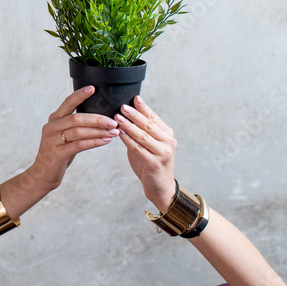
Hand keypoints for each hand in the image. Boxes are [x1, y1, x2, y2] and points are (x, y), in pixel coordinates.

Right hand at [21, 86, 119, 193]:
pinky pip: (79, 145)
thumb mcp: (64, 135)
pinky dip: (94, 142)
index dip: (79, 95)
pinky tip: (105, 141)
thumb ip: (75, 125)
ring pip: (79, 131)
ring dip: (99, 131)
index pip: (67, 103)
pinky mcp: (57, 154)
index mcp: (54, 119)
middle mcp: (51, 127)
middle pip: (76, 118)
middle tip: (113, 120)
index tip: (93, 88)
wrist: (43, 174)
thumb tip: (99, 116)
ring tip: (113, 131)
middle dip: (97, 118)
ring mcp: (53, 140)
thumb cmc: (58, 152)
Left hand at [116, 95, 176, 211]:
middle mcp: (168, 141)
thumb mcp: (147, 145)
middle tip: (122, 106)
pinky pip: (139, 149)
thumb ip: (139, 131)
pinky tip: (120, 134)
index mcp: (167, 134)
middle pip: (149, 125)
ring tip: (118, 118)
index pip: (154, 117)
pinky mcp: (155, 163)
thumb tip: (124, 115)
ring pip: (143, 136)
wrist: (160, 187)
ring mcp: (163, 153)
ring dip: (129, 126)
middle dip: (135, 115)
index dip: (144, 108)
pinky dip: (128, 140)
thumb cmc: (151, 163)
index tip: (134, 98)